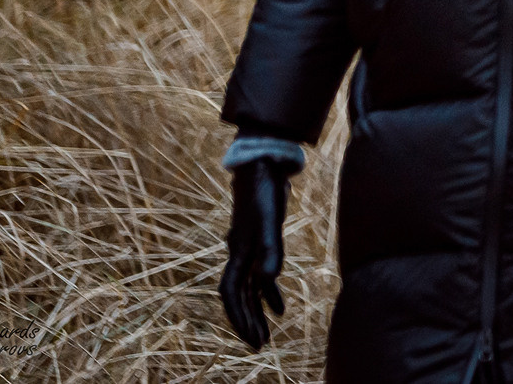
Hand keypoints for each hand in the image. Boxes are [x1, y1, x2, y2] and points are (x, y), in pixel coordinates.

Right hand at [218, 159, 293, 349]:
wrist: (262, 166)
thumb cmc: (264, 193)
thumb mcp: (269, 221)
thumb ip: (269, 250)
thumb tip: (268, 280)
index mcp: (237, 253)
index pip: (232, 294)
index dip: (239, 318)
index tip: (252, 339)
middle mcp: (238, 255)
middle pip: (239, 297)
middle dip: (247, 322)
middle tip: (259, 346)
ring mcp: (248, 250)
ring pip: (249, 289)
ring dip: (257, 311)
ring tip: (267, 334)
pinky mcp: (260, 243)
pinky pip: (261, 276)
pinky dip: (269, 293)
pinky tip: (280, 308)